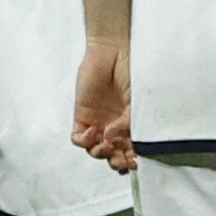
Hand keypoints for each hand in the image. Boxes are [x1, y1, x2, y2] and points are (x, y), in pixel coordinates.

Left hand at [72, 36, 134, 171]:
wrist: (112, 53)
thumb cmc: (129, 72)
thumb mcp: (136, 101)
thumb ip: (128, 122)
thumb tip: (113, 138)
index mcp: (130, 126)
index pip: (130, 152)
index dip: (132, 160)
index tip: (136, 161)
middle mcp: (114, 128)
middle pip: (112, 156)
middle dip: (116, 162)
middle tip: (119, 159)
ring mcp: (97, 123)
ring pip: (95, 151)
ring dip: (100, 152)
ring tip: (105, 142)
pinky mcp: (82, 117)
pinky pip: (78, 138)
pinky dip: (85, 140)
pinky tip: (94, 130)